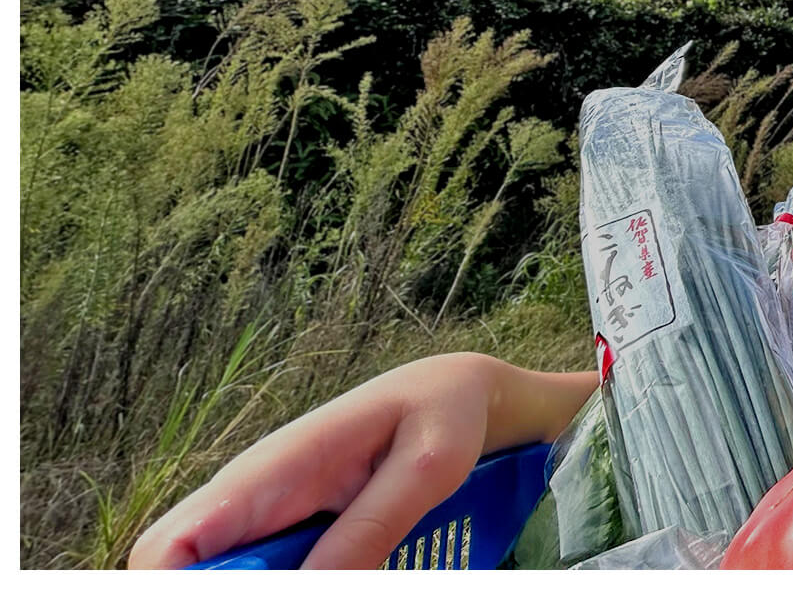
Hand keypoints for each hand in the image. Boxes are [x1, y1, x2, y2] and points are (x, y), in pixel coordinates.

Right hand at [130, 352, 562, 568]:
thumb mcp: (424, 469)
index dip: (166, 589)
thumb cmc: (439, 415)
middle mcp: (249, 502)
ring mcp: (266, 522)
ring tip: (344, 573)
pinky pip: (266, 573)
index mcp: (264, 476)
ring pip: (221, 576)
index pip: (166, 548)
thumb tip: (316, 587)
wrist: (453, 396)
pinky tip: (343, 576)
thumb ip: (371, 526)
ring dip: (257, 585)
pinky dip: (288, 581)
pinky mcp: (293, 538)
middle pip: (178, 574)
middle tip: (318, 582)